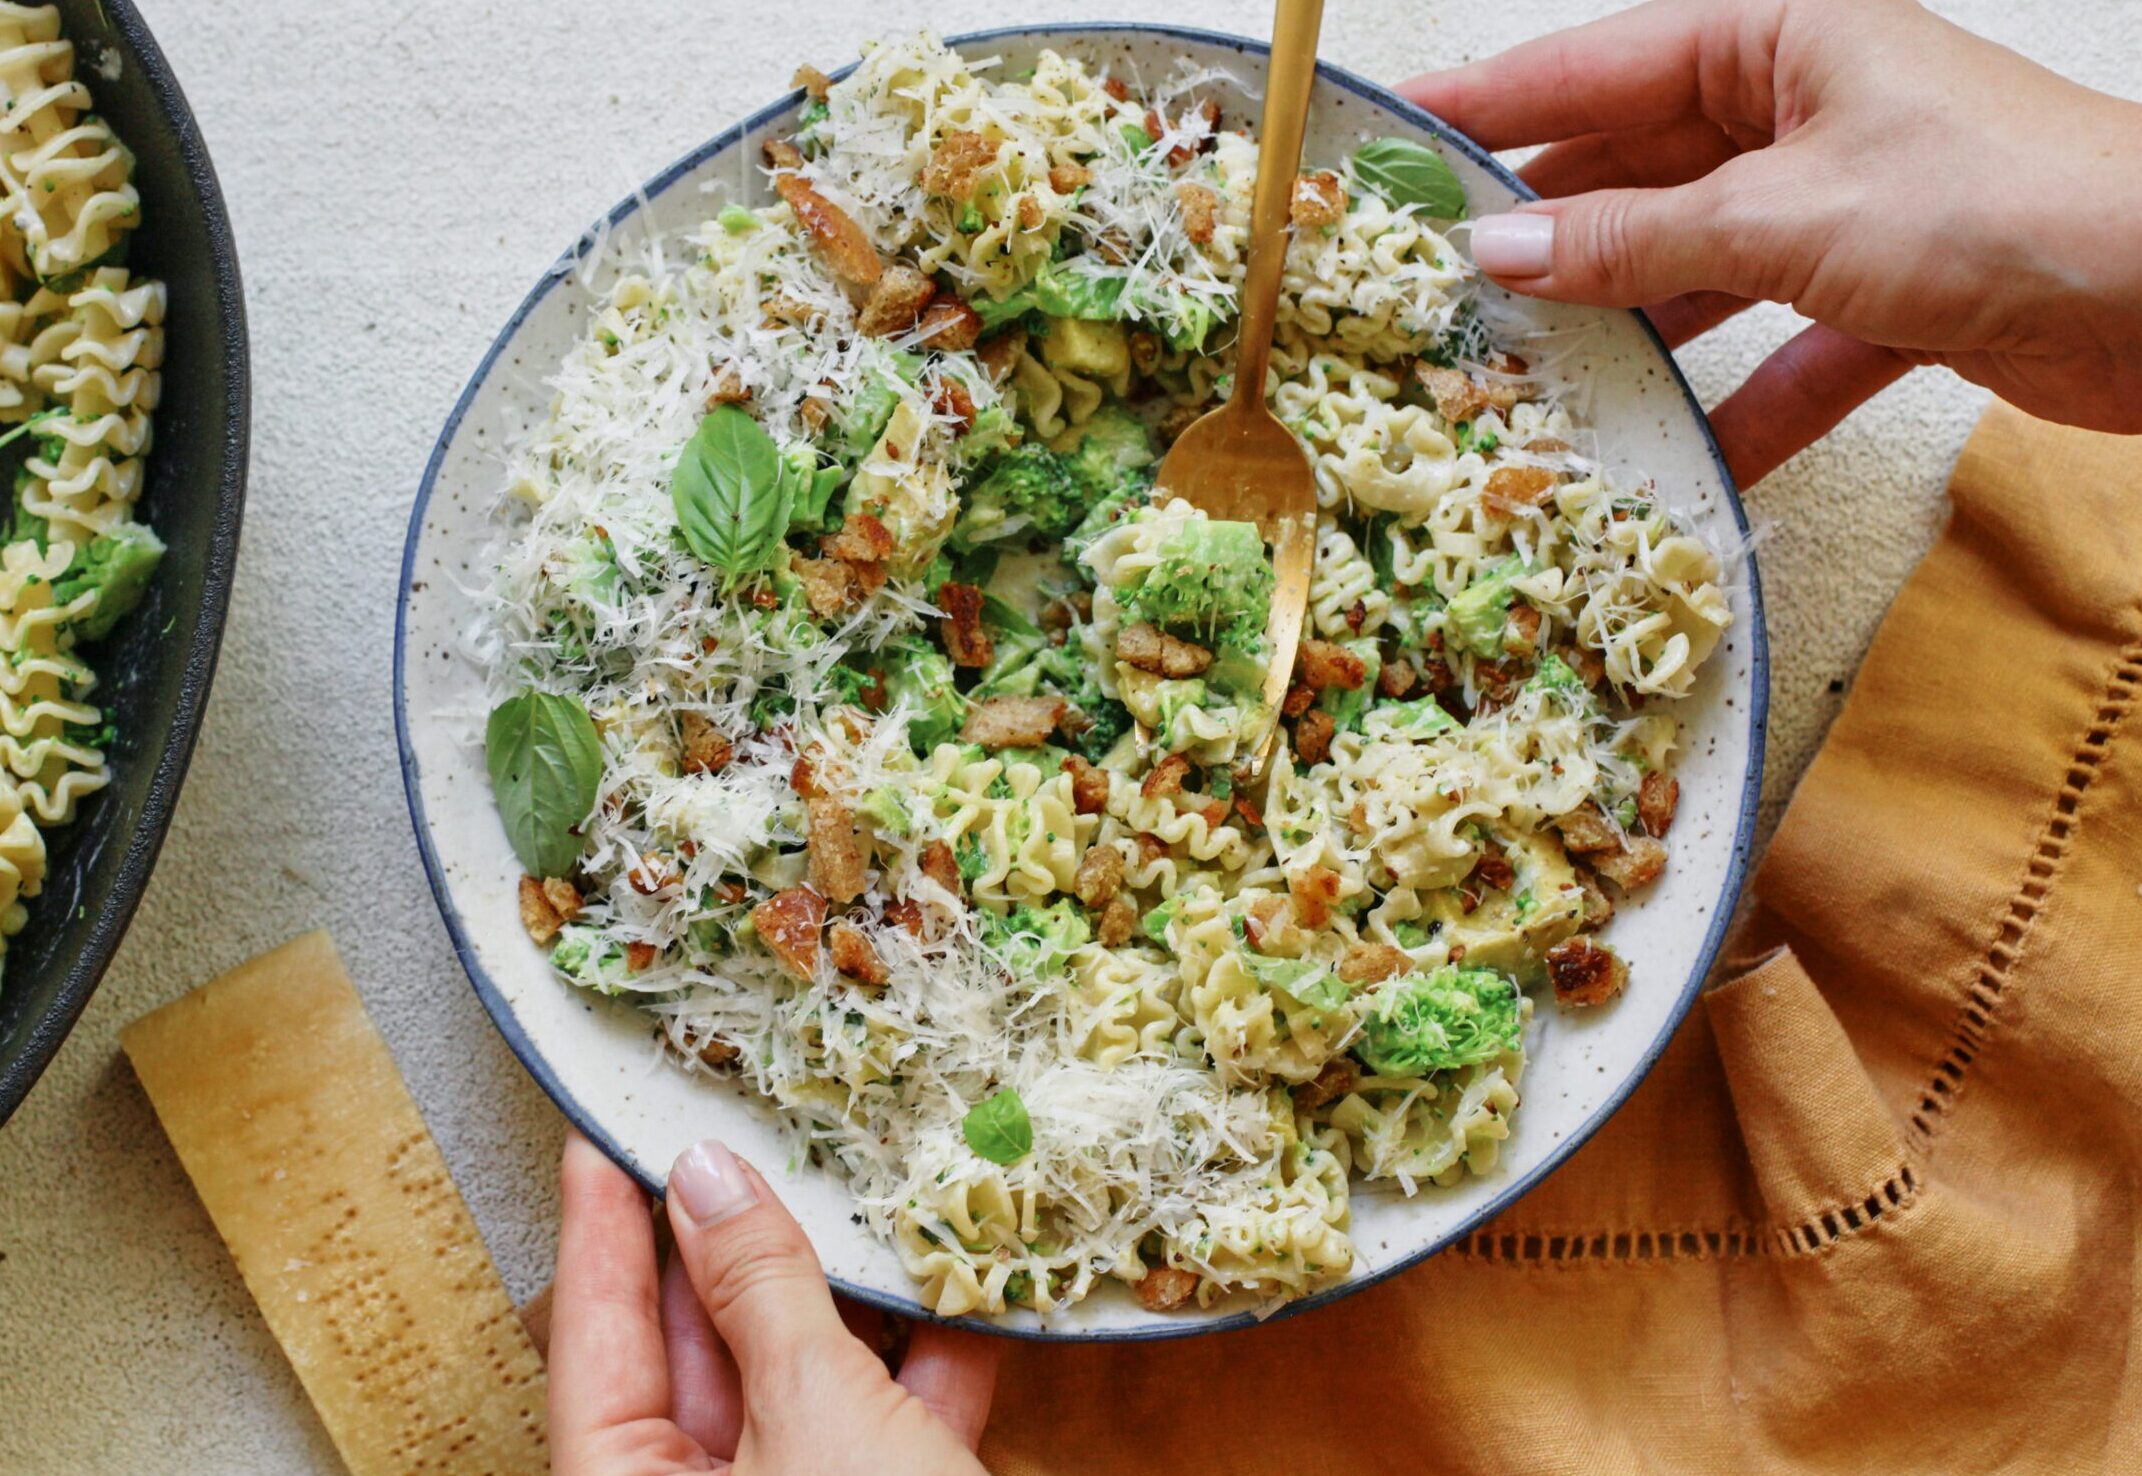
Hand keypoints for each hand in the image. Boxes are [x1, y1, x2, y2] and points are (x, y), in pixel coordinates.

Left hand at [548, 1131, 997, 1474]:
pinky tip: (962, 1286)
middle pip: (698, 1347)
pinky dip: (927, 1360)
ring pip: (802, 1375)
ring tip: (863, 1187)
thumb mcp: (816, 1419)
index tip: (598, 1132)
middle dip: (739, 1241)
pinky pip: (887, 1419)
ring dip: (850, 1291)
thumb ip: (761, 1293)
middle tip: (750, 1133)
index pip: (591, 1334)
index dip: (598, 1225)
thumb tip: (708, 1180)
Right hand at [1400, 0, 2141, 484]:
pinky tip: (1687, 462)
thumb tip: (1501, 247)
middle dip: (1553, 237)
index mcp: (1781, 40)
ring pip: (1702, 268)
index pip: (1603, 64)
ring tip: (1534, 382)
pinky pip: (1783, 352)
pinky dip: (1742, 408)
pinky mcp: (1890, 297)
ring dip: (1633, 332)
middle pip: (1642, 171)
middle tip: (1445, 292)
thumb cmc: (2000, 205)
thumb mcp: (1786, 213)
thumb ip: (1635, 236)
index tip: (1401, 143)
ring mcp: (1847, 208)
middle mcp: (1806, 114)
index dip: (1498, 104)